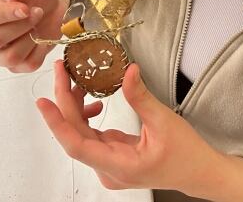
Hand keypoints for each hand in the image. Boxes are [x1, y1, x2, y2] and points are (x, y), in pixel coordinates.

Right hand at [0, 0, 68, 71]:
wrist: (50, 7)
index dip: (4, 14)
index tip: (25, 8)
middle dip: (20, 26)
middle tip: (36, 12)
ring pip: (11, 57)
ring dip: (30, 39)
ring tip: (37, 25)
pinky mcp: (17, 66)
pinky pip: (29, 65)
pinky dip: (40, 50)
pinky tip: (42, 37)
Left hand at [36, 61, 242, 200]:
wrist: (199, 172)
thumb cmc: (186, 153)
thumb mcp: (164, 121)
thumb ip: (140, 97)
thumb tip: (127, 70)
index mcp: (119, 166)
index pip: (77, 145)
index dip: (58, 123)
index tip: (43, 102)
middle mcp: (108, 170)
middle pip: (76, 135)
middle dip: (65, 101)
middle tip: (61, 70)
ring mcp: (109, 166)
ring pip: (82, 134)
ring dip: (75, 107)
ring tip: (75, 79)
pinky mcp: (113, 157)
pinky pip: (91, 135)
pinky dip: (87, 116)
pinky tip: (94, 101)